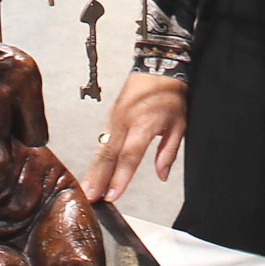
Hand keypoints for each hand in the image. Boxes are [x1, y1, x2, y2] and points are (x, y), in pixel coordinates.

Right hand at [84, 74, 188, 203]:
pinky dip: (96, 159)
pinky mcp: (110, 116)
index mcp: (144, 124)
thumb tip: (162, 176)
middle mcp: (125, 122)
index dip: (120, 177)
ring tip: (85, 190)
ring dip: (93, 171)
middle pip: (108, 155)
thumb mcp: (179, 125)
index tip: (112, 195)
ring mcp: (114, 118)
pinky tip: (91, 173)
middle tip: (89, 198)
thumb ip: (168, 152)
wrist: (158, 67)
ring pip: (101, 149)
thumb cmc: (171, 96)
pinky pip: (102, 141)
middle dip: (98, 178)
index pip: (129, 156)